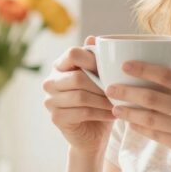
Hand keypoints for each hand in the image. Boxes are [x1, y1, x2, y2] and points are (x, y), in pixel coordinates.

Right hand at [42, 36, 114, 154]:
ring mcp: (50, 100)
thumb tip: (94, 37)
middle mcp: (51, 81)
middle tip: (120, 91)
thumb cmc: (99, 101)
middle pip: (78, 77)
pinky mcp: (56, 117)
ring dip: (104, 101)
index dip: (93, 59)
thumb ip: (98, 60)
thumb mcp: (102, 79)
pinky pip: (81, 113)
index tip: (112, 69)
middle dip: (102, 85)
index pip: (73, 53)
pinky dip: (101, 114)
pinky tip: (114, 115)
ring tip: (119, 104)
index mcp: (60, 65)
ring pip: (81, 96)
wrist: (94, 134)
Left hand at [106, 61, 170, 171]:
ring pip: (149, 118)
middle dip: (127, 92)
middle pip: (152, 97)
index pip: (168, 75)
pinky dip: (140, 128)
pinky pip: (155, 135)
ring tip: (114, 109)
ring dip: (128, 113)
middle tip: (109, 88)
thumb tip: (164, 78)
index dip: (144, 69)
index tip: (125, 65)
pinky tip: (131, 124)